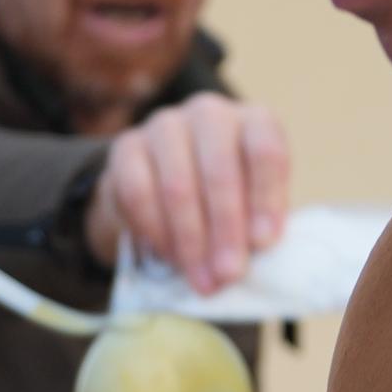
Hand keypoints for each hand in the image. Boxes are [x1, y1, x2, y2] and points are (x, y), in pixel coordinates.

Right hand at [99, 97, 290, 296]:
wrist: (164, 187)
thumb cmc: (224, 199)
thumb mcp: (253, 205)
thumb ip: (258, 224)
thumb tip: (255, 250)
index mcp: (253, 121)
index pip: (265, 151)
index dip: (265, 198)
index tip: (263, 244)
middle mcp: (210, 114)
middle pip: (219, 168)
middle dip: (225, 229)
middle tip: (228, 273)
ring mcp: (165, 125)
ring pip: (177, 183)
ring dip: (190, 238)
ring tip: (200, 277)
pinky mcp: (126, 146)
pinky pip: (137, 191)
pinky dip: (155, 231)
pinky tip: (169, 256)